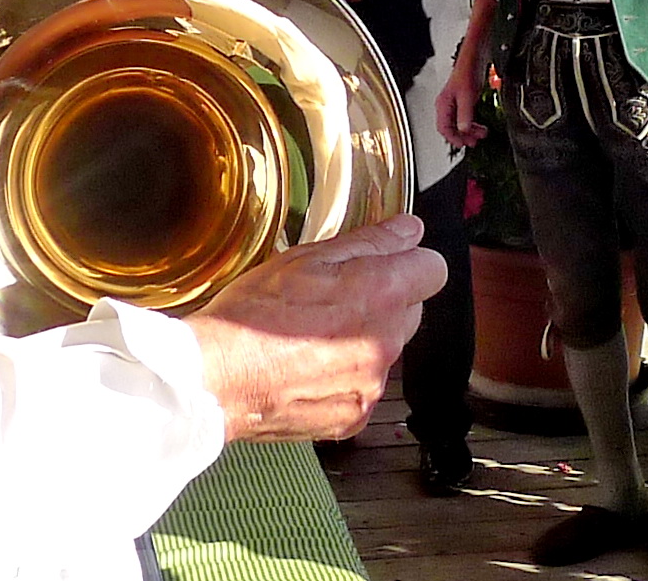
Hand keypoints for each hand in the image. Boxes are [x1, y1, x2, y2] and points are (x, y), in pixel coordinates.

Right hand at [185, 214, 447, 441]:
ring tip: (312, 337)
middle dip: (384, 303)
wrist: (214, 380)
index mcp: (381, 295)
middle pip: (411, 312)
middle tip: (333, 300)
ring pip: (386, 351)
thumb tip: (409, 230)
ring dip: (363, 341)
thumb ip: (369, 242)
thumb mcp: (306, 259)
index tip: (385, 263)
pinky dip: (344, 378)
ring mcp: (372, 385)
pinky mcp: (355, 417)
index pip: (433, 269)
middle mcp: (386, 343)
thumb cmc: (252, 316)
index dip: (409, 262)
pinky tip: (306, 369)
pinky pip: (365, 387)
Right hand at [435, 62, 490, 148]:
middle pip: (451, 127)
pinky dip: (471, 122)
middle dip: (463, 136)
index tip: (463, 144)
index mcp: (443, 104)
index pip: (444, 128)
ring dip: (469, 130)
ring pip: (458, 122)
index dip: (453, 138)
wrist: (474, 57)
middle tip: (474, 142)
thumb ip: (465, 115)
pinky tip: (479, 124)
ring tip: (480, 134)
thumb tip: (463, 130)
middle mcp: (446, 104)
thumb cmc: (467, 72)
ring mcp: (454, 102)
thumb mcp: (467, 97)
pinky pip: (464, 116)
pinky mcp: (462, 98)